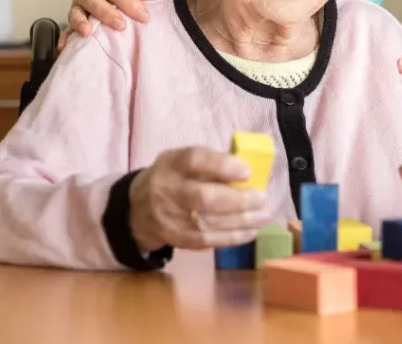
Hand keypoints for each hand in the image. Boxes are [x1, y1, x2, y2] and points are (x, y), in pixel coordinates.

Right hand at [60, 0, 153, 49]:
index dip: (128, 2)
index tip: (143, 17)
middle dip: (106, 13)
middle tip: (121, 25)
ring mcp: (77, 6)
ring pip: (76, 13)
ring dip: (81, 22)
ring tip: (87, 32)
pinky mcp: (72, 21)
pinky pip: (66, 29)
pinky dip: (65, 37)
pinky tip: (64, 46)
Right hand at [128, 147, 269, 253]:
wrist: (138, 209)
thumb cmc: (173, 178)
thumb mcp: (182, 161)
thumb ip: (210, 163)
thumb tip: (249, 171)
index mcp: (172, 163)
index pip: (194, 160)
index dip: (222, 165)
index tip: (247, 171)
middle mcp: (168, 189)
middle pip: (202, 197)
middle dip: (237, 200)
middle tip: (261, 198)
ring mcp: (170, 217)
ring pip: (207, 223)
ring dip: (241, 221)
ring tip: (263, 216)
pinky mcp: (176, 238)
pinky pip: (206, 241)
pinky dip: (232, 237)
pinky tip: (251, 232)